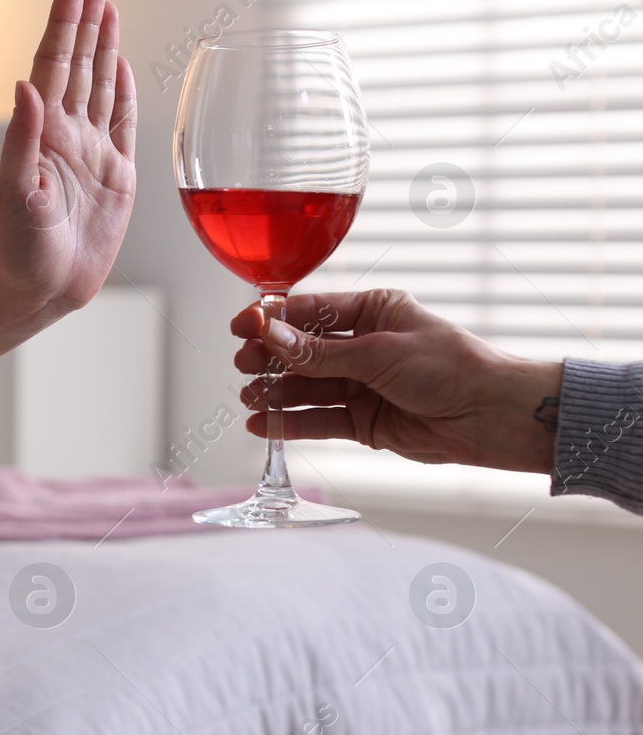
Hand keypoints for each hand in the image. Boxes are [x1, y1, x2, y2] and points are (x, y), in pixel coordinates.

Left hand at [0, 0, 136, 316]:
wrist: (43, 288)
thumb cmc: (19, 246)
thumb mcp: (14, 190)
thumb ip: (21, 137)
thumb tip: (25, 86)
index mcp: (40, 133)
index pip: (53, 67)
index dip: (63, 28)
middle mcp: (65, 136)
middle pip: (78, 67)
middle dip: (85, 24)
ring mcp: (91, 152)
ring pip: (101, 87)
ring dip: (104, 47)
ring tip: (108, 7)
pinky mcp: (115, 175)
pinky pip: (122, 124)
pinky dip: (123, 92)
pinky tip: (121, 65)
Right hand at [231, 288, 563, 472]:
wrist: (491, 417)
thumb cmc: (453, 368)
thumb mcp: (381, 352)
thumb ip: (322, 352)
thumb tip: (273, 337)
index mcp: (373, 312)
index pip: (312, 311)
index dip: (275, 319)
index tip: (243, 326)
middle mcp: (363, 346)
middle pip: (302, 351)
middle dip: (270, 358)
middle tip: (243, 364)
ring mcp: (361, 385)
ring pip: (306, 387)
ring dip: (275, 392)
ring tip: (249, 398)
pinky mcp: (362, 421)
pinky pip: (318, 419)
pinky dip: (290, 422)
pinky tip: (263, 422)